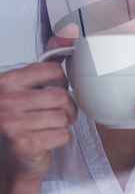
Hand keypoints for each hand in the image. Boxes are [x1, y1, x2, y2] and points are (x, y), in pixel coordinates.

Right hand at [0, 24, 78, 185]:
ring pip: (63, 117)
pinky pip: (63, 135)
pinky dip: (63, 138)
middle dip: (68, 107)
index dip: (62, 83)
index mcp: (7, 81)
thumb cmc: (20, 120)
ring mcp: (12, 124)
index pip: (53, 71)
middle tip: (63, 112)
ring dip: (65, 124)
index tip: (57, 90)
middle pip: (61, 96)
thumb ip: (47, 59)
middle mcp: (6, 100)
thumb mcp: (28, 86)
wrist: (10, 159)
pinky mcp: (23, 145)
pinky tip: (50, 139)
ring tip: (53, 126)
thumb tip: (68, 33)